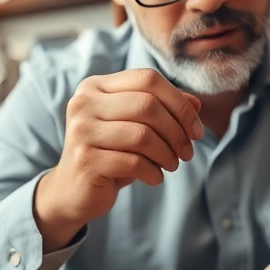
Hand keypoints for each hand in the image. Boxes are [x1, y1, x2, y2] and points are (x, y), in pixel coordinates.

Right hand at [35, 68, 203, 250]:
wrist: (73, 191)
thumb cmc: (110, 153)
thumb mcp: (135, 126)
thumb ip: (163, 110)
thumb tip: (197, 104)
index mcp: (96, 86)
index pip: (147, 79)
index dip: (179, 102)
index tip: (195, 129)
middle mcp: (84, 103)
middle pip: (147, 105)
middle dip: (177, 131)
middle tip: (187, 152)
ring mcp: (82, 130)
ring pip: (142, 135)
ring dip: (167, 154)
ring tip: (172, 165)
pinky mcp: (85, 159)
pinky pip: (133, 162)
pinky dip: (153, 172)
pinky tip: (155, 177)